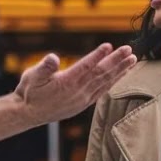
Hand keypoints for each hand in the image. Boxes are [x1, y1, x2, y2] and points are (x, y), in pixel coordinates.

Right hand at [15, 44, 136, 124]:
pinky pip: (102, 91)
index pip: (85, 67)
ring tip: (132, 60)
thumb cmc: (29, 92)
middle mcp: (78, 92)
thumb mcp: (31, 77)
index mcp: (66, 83)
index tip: (109, 46)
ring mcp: (82, 99)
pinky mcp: (83, 103)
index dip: (97, 56)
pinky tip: (121, 74)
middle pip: (100, 74)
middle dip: (116, 61)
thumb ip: (43, 68)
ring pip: (105, 82)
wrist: (28, 114)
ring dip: (119, 70)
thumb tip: (52, 58)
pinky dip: (113, 81)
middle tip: (129, 50)